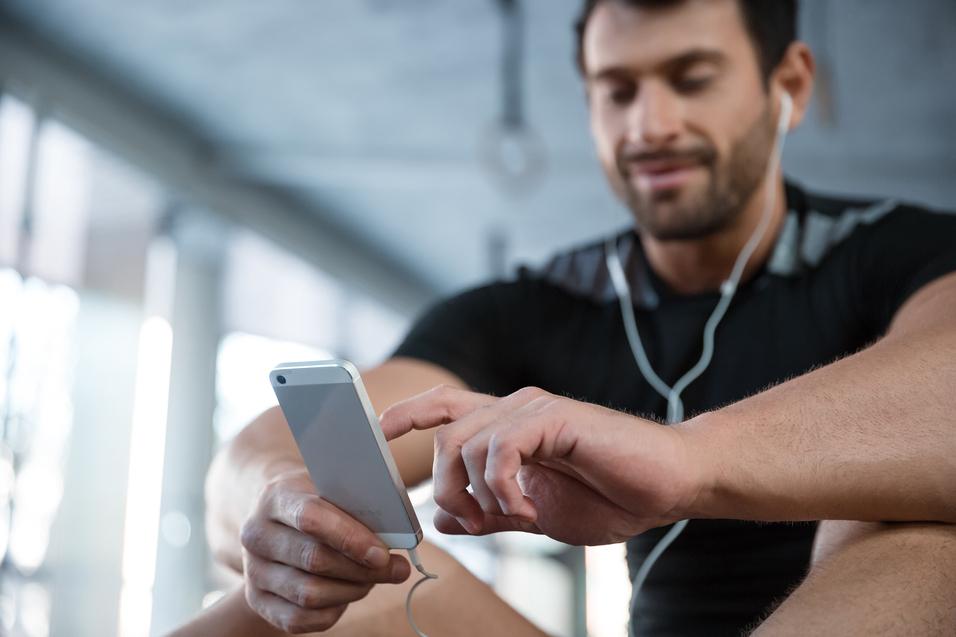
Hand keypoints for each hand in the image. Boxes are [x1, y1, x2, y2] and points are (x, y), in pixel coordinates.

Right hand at [239, 467, 410, 632]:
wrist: (278, 517)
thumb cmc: (317, 501)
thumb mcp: (333, 490)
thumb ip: (358, 506)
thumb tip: (397, 533)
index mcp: (275, 497)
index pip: (310, 518)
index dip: (350, 538)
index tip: (383, 553)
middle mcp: (256, 535)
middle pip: (313, 560)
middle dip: (362, 569)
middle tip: (397, 569)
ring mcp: (253, 571)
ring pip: (309, 594)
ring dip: (352, 590)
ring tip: (374, 579)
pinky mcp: (257, 600)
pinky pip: (299, 619)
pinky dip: (333, 610)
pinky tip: (348, 593)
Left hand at [380, 385, 701, 544]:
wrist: (668, 484)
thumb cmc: (610, 494)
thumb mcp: (536, 513)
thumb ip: (491, 512)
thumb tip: (444, 518)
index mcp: (508, 427)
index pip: (444, 407)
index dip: (407, 414)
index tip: (376, 431)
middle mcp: (515, 408)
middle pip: (444, 435)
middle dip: (447, 486)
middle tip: (478, 520)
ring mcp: (534, 409)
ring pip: (466, 443)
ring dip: (479, 494)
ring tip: (516, 517)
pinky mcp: (555, 417)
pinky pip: (501, 448)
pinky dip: (505, 488)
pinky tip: (529, 508)